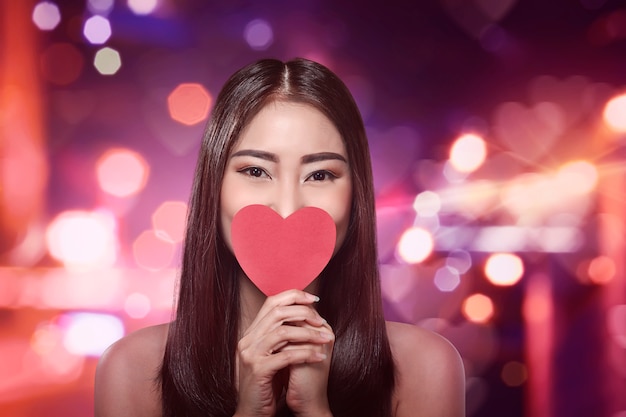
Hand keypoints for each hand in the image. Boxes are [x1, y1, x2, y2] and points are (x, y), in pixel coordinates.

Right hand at [235, 290, 332, 416]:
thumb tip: (305, 314)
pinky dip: (306, 354)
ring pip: (283, 332)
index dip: (294, 296)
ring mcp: (251, 355)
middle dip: (304, 312)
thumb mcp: (271, 354)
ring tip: (326, 339)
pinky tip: (320, 357)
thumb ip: (280, 335)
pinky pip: (286, 356)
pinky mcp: (258, 371)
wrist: (252, 413)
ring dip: (309, 334)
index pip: (271, 302)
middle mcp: (248, 340)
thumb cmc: (266, 384)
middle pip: (277, 312)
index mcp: (251, 333)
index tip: (314, 299)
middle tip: (322, 321)